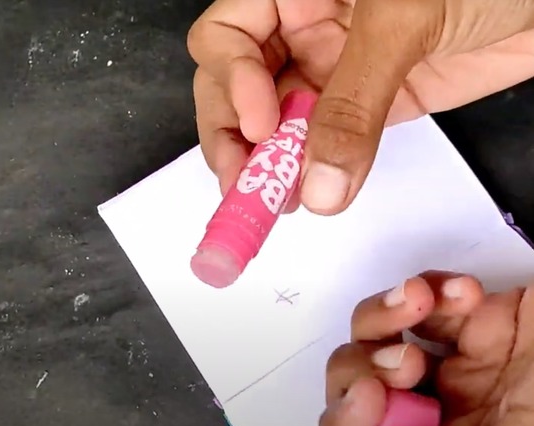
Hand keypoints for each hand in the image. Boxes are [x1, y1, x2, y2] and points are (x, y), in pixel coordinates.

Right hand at [188, 0, 533, 214]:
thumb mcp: (403, 22)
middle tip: (246, 182)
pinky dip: (311, 172)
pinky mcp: (368, 103)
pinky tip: (308, 195)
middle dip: (234, 135)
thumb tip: (317, 184)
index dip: (232, 80)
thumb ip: (355, 104)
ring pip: (276, 122)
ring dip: (268, 164)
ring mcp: (333, 67)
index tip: (260, 124)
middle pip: (236, 85)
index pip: (226, 35)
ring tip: (273, 199)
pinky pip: (323, 142)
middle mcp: (302, 26)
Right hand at [320, 272, 533, 425]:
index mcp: (481, 367)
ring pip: (347, 374)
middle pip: (377, 334)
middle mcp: (436, 392)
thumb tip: (514, 283)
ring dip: (364, 358)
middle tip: (412, 306)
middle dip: (388, 312)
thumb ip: (527, 320)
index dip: (432, 294)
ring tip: (401, 370)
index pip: (431, 313)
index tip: (455, 293)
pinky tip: (370, 400)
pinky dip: (346, 412)